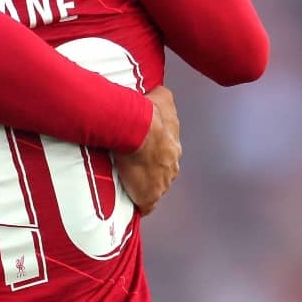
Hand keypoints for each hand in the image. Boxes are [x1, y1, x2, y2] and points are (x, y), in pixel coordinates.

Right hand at [115, 86, 180, 215]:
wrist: (140, 130)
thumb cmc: (149, 113)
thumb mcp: (163, 97)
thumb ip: (163, 98)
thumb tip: (158, 95)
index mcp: (173, 147)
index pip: (166, 155)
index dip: (154, 155)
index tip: (143, 153)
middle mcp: (172, 167)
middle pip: (162, 173)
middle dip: (151, 172)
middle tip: (133, 168)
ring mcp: (162, 183)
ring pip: (155, 189)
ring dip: (144, 187)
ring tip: (128, 184)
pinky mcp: (149, 195)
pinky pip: (146, 205)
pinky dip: (140, 205)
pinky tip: (132, 205)